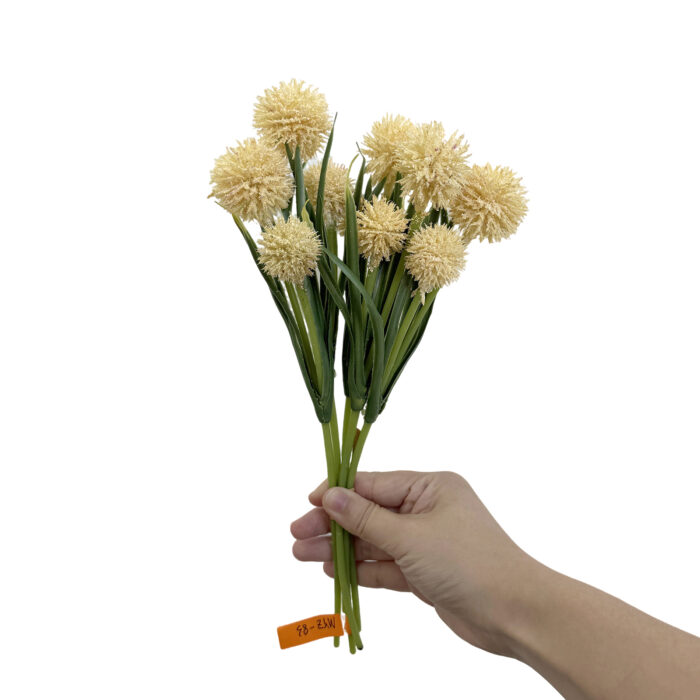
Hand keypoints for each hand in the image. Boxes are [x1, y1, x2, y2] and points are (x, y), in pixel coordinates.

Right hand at [290, 470, 536, 656]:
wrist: (513, 612)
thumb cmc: (468, 562)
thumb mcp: (410, 536)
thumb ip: (366, 518)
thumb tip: (330, 496)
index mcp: (429, 487)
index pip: (373, 484)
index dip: (338, 493)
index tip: (308, 502)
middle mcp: (426, 509)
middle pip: (369, 513)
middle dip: (333, 524)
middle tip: (296, 534)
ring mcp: (425, 542)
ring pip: (374, 541)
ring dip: (341, 548)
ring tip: (303, 554)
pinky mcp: (425, 572)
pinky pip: (386, 565)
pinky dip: (361, 568)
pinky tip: (334, 571)